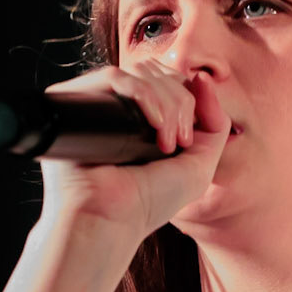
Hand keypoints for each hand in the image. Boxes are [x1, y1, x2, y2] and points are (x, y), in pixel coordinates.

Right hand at [35, 62, 232, 248]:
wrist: (111, 219)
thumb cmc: (150, 201)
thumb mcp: (199, 165)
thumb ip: (214, 122)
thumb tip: (202, 78)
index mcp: (146, 117)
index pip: (171, 80)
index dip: (188, 98)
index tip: (188, 138)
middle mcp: (122, 107)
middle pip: (160, 73)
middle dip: (180, 103)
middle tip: (177, 143)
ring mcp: (100, 103)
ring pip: (141, 72)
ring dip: (166, 103)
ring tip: (165, 143)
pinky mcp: (77, 101)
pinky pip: (114, 77)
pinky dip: (143, 94)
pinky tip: (152, 125)